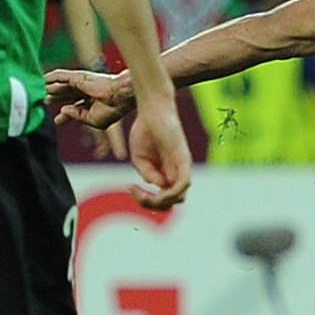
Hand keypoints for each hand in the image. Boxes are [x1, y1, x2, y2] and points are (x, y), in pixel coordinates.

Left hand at [44, 68, 135, 129]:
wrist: (120, 96)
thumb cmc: (112, 109)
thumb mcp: (93, 120)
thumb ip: (77, 116)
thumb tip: (63, 110)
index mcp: (93, 103)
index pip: (76, 108)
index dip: (66, 115)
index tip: (58, 120)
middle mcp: (87, 92)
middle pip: (67, 95)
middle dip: (56, 98)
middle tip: (45, 101)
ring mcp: (82, 84)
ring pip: (63, 86)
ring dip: (52, 88)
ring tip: (39, 90)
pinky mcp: (78, 77)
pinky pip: (61, 76)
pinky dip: (51, 77)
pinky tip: (43, 79)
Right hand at [123, 94, 191, 210]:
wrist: (152, 109)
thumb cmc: (145, 130)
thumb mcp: (140, 158)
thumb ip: (147, 174)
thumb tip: (157, 186)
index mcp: (165, 174)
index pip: (163, 199)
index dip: (146, 201)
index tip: (130, 188)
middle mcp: (175, 172)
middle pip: (172, 203)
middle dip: (152, 205)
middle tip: (135, 191)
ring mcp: (181, 167)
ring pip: (179, 197)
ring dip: (159, 201)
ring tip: (141, 190)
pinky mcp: (183, 159)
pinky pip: (184, 183)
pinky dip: (171, 192)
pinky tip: (154, 186)